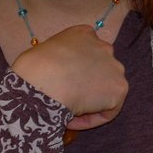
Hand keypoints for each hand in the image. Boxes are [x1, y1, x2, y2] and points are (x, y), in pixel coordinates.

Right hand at [10, 25, 127, 130]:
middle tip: (68, 98)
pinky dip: (91, 118)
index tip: (62, 83)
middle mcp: (104, 46)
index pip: (86, 52)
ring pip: (105, 90)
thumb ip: (60, 58)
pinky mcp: (119, 88)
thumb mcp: (45, 52)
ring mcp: (115, 67)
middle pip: (100, 70)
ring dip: (89, 102)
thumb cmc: (33, 68)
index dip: (75, 71)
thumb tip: (60, 74)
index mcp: (83, 33)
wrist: (41, 83)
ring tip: (67, 112)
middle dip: (87, 84)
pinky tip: (71, 119)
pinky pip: (107, 110)